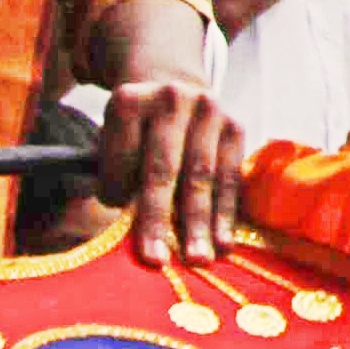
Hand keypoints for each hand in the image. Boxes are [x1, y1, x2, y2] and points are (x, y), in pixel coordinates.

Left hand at [88, 75, 249, 265]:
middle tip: (157, 259)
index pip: (122, 156)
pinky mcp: (235, 126)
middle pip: (163, 167)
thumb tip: (132, 225)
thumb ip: (118, 176)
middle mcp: (171, 98)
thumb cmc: (137, 131)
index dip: (116, 189)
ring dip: (199, 223)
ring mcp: (208, 109)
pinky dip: (226, 212)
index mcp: (129, 100)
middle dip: (159, 218)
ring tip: (197, 259)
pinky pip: (230, 177)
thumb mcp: (114, 140)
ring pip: (202, 175)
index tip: (116, 213)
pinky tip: (223, 241)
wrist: (173, 89)